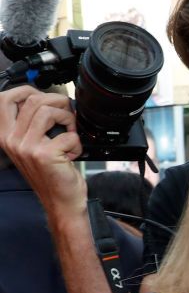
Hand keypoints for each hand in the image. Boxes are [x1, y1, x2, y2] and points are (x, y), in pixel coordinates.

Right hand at [0, 85, 86, 215]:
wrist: (61, 202)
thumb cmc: (51, 174)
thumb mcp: (33, 146)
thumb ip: (32, 124)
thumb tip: (47, 100)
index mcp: (6, 135)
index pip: (4, 99)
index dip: (27, 90)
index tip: (45, 97)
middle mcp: (12, 140)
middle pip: (31, 100)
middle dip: (56, 101)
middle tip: (67, 113)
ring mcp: (27, 147)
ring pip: (48, 112)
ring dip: (68, 119)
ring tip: (71, 134)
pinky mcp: (44, 154)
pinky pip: (67, 134)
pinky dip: (77, 142)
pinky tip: (73, 153)